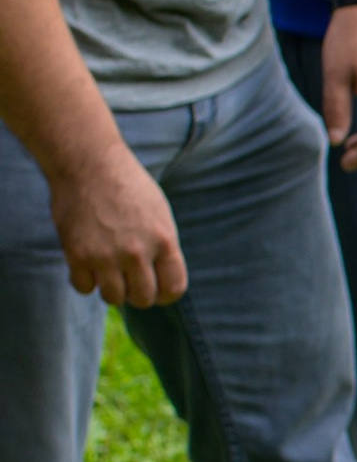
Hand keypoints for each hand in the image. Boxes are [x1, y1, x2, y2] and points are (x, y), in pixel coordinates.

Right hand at [50, 132, 185, 304]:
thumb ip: (163, 247)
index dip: (165, 294)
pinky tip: (87, 262)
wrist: (88, 162)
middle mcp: (137, 252)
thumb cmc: (127, 186)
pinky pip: (84, 288)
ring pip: (113, 298)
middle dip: (137, 293)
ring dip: (111, 288)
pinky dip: (85, 280)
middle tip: (129, 278)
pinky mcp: (77, 254)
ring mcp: (106, 255)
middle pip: (143, 299)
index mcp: (164, 240)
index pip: (173, 289)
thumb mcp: (159, 213)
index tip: (156, 288)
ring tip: (108, 269)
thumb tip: (162, 282)